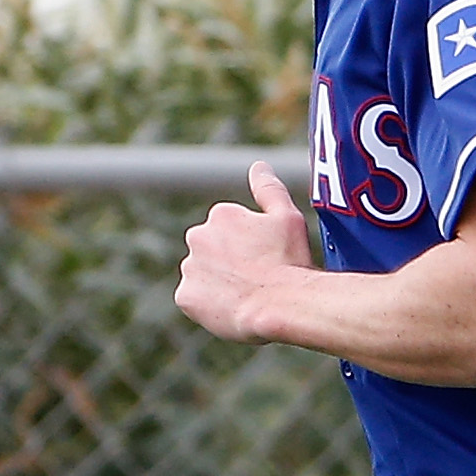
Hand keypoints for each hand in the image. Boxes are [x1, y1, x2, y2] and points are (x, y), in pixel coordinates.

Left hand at [174, 163, 320, 342]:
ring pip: (203, 275)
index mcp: (221, 215)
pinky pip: (194, 299)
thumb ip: (269, 189)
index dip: (251, 247)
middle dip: (229, 262)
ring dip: (219, 282)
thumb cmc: (289, 261)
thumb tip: (259, 167)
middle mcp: (198, 236)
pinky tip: (233, 308)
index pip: (230, 230)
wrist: (281, 305)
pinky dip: (209, 305)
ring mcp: (190, 268)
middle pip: (212, 250)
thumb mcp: (288, 218)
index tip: (267, 259)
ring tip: (247, 295)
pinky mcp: (186, 296)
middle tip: (257, 277)